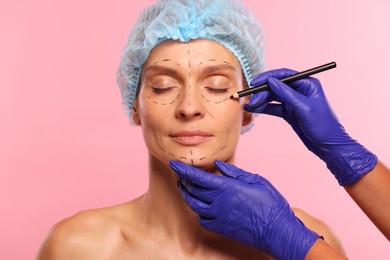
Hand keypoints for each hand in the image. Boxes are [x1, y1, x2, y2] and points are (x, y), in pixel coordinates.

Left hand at [169, 160, 319, 258]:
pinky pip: (202, 219)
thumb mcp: (255, 180)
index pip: (197, 177)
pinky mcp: (220, 228)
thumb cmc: (270, 203)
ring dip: (187, 195)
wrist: (277, 231)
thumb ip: (234, 172)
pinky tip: (201, 205)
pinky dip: (198, 210)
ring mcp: (218, 217)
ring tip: (185, 188)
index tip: (173, 163)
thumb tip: (218, 164)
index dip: (183, 170)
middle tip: (180, 174)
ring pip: (194, 205)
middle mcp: (218, 202)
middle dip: (183, 180)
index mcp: (226, 187)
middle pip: (192, 190)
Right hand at [244, 68, 376, 184]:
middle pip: (276, 86)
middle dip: (262, 92)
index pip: (284, 75)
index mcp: (307, 84)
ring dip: (261, 100)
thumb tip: (270, 81)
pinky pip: (274, 107)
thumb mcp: (303, 107)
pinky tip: (254, 110)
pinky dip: (264, 108)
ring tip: (251, 106)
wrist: (329, 146)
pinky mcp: (290, 112)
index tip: (254, 82)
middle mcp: (300, 90)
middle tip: (252, 100)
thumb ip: (286, 93)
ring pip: (273, 97)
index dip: (268, 77)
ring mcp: (294, 102)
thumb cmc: (322, 125)